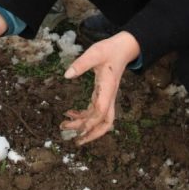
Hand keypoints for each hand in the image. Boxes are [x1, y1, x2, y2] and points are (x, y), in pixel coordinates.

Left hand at [60, 31, 140, 145]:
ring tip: (66, 126)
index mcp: (108, 88)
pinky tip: (70, 113)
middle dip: (92, 134)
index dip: (90, 123)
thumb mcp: (95, 53)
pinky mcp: (103, 95)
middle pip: (105, 123)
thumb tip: (67, 75)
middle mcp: (109, 96)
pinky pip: (95, 111)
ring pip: (100, 120)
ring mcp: (107, 97)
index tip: (77, 130)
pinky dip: (84, 116)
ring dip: (85, 126)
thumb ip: (81, 63)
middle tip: (75, 140)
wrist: (122, 49)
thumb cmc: (109, 50)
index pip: (101, 111)